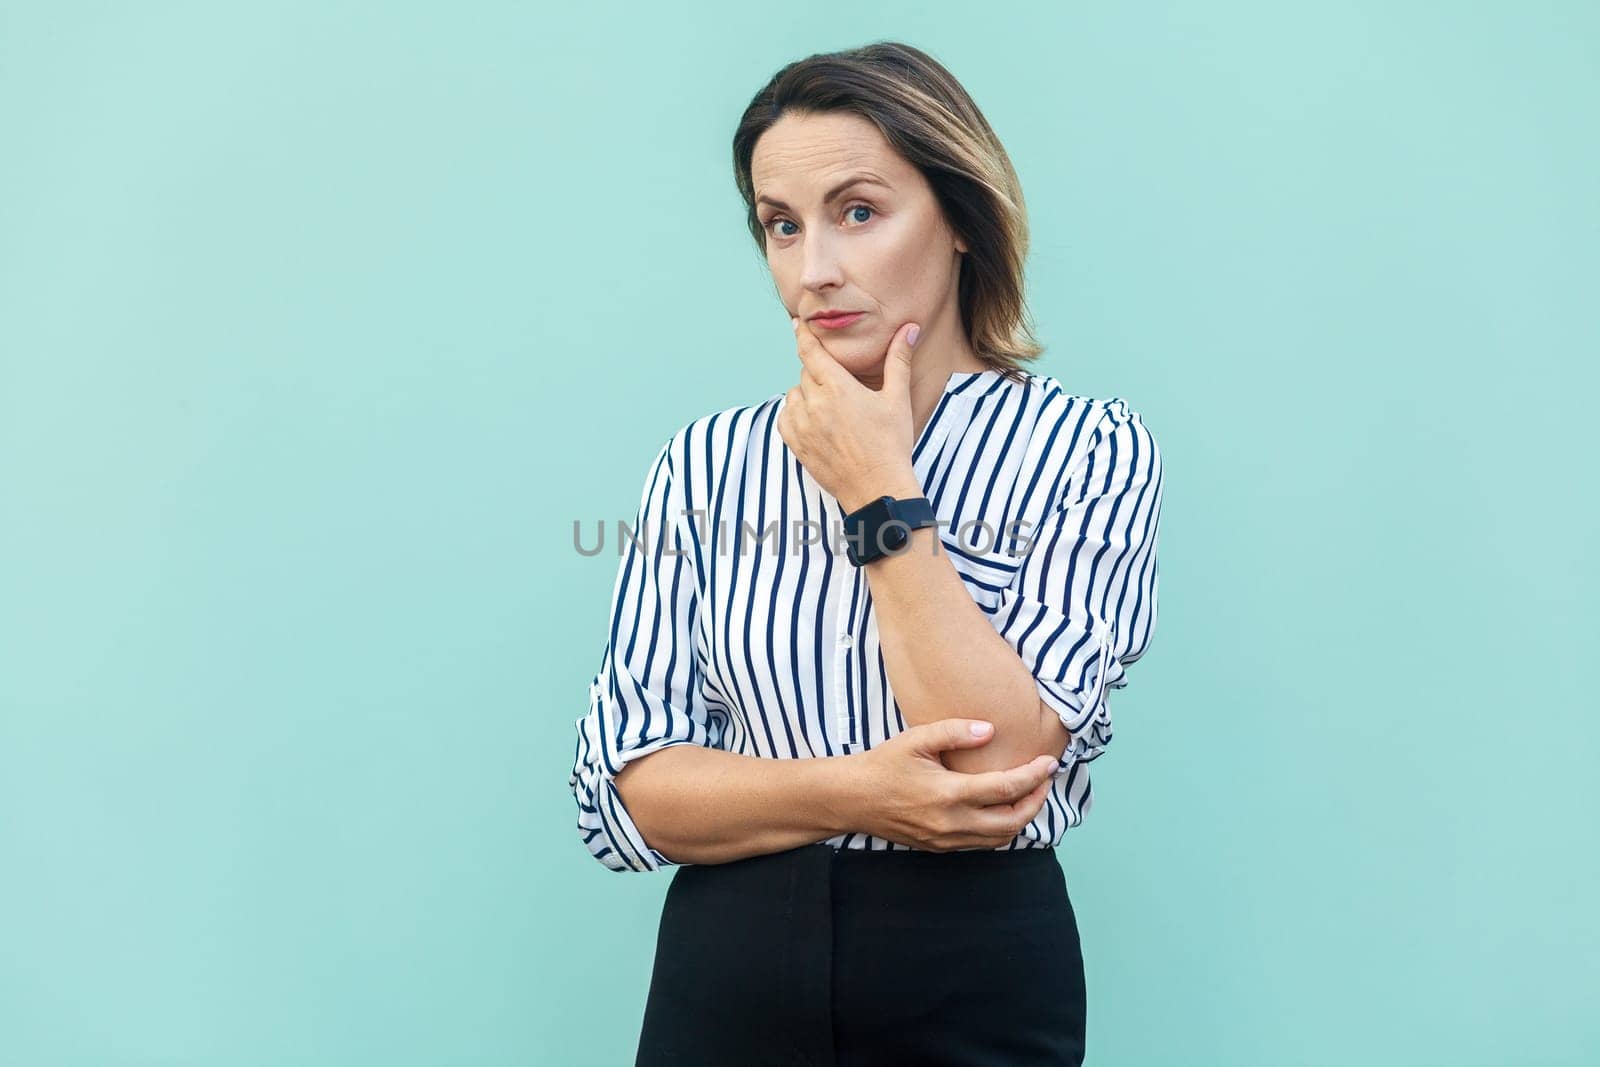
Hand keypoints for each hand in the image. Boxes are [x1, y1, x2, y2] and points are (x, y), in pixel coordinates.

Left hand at [776, 316, 922, 510]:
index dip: (803, 334)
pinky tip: (813, 419)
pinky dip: (794, 414)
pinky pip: (785, 418)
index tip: (797, 323)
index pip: (811, 351)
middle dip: (819, 373)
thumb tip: (910, 328)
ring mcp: (803, 426)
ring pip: (793, 395)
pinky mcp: (797, 445)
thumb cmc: (891, 444)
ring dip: (806, 394)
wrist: (878, 488)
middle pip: (806, 373)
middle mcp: (815, 404)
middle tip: (838, 384)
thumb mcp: (897, 399)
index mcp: (838, 387)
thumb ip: (899, 360)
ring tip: (829, 405)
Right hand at [852, 718, 1058, 851]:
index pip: (1006, 789)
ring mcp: (946, 840)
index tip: (1050, 762)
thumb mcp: (916, 740)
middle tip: (1045, 779)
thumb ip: (955, 732)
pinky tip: (1003, 810)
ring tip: (1030, 794)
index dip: (1033, 776)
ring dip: (1022, 818)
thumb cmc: (883, 765)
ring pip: (1000, 838)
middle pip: (1012, 821)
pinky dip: (1001, 829)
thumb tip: (990, 730)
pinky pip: (982, 844)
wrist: (852, 799)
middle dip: (1037, 801)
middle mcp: (952, 823)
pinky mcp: (940, 848)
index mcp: (948, 794)